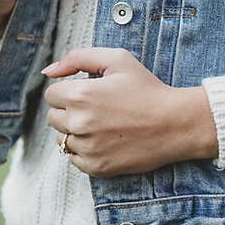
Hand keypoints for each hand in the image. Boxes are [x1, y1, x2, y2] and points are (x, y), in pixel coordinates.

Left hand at [40, 46, 217, 176]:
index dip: (69, 91)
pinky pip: (74, 158)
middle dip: (70, 111)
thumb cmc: (147, 89)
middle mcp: (79, 123)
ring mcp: (87, 148)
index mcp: (81, 94)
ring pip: (62, 139)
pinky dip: (85, 150)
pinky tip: (106, 140)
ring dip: (76, 132)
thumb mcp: (117, 60)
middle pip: (53, 117)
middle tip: (98, 108)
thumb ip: (78, 58)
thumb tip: (48, 71)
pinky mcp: (96, 167)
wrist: (175, 123)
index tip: (90, 93)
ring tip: (103, 125)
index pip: (51, 95)